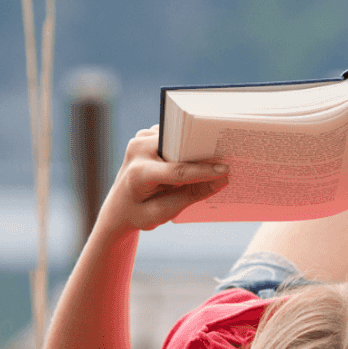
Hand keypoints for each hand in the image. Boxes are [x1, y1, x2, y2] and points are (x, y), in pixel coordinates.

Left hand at [99, 125, 229, 233]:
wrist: (117, 207)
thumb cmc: (139, 213)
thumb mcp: (164, 212)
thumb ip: (192, 195)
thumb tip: (222, 180)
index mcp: (138, 173)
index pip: (177, 170)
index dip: (203, 171)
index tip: (226, 170)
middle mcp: (137, 149)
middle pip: (179, 147)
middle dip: (203, 151)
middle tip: (230, 154)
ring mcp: (141, 138)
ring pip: (178, 138)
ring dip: (196, 146)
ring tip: (220, 153)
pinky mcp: (148, 135)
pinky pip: (175, 136)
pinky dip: (188, 145)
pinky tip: (204, 153)